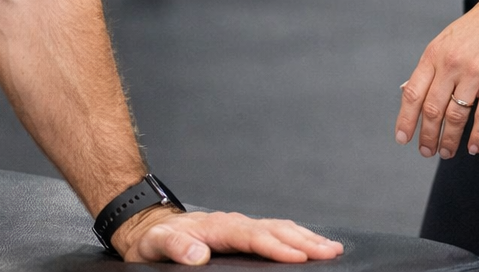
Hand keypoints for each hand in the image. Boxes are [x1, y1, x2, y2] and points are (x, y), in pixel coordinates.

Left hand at [111, 205, 343, 264]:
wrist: (147, 228)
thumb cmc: (152, 241)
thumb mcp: (154, 245)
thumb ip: (176, 247)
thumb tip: (199, 254)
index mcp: (215, 227)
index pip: (251, 236)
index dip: (276, 246)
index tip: (299, 255)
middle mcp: (231, 223)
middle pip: (273, 229)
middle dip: (303, 240)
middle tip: (330, 251)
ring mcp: (238, 226)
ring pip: (278, 228)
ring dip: (305, 237)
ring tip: (331, 247)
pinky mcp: (241, 233)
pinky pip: (273, 231)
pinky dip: (295, 236)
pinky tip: (309, 243)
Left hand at [395, 0, 478, 160]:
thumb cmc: (472, 34)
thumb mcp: (443, 44)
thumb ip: (430, 70)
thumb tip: (413, 101)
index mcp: (433, 56)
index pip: (412, 93)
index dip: (405, 119)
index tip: (402, 138)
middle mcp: (451, 65)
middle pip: (433, 109)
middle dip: (428, 135)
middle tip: (426, 152)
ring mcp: (475, 74)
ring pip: (456, 116)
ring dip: (450, 139)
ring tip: (446, 153)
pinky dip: (478, 136)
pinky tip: (473, 147)